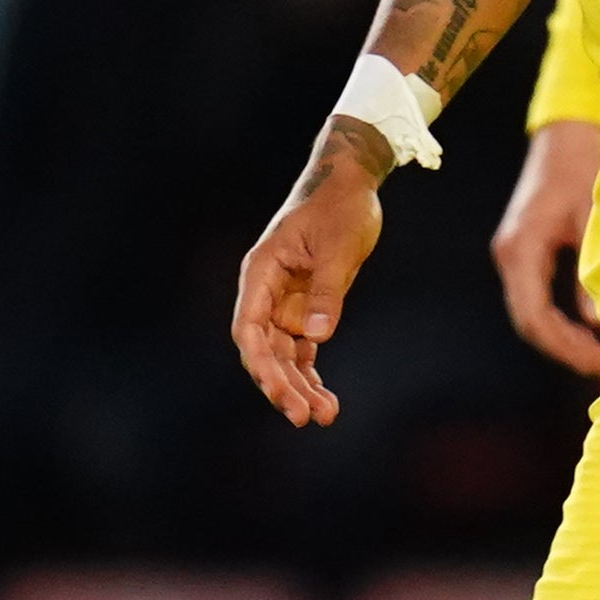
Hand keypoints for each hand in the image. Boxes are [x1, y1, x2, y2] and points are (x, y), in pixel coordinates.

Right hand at [232, 118, 389, 425]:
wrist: (350, 182)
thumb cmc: (339, 206)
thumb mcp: (337, 245)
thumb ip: (327, 290)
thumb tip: (318, 336)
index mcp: (261, 273)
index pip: (249, 328)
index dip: (260, 363)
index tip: (277, 389)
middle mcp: (266, 293)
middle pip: (265, 351)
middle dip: (282, 385)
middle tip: (305, 417)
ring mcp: (284, 304)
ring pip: (284, 356)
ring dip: (299, 387)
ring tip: (323, 416)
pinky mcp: (306, 309)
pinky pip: (303, 350)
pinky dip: (311, 374)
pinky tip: (325, 402)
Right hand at [493, 119, 599, 375]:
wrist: (569, 131)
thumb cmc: (584, 165)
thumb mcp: (593, 218)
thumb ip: (591, 270)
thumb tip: (598, 323)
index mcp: (520, 249)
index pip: (533, 317)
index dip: (564, 348)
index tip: (599, 363)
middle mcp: (510, 256)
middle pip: (530, 322)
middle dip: (567, 350)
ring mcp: (516, 255)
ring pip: (533, 312)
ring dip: (565, 338)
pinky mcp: (528, 252)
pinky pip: (540, 297)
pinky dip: (564, 319)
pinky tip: (594, 330)